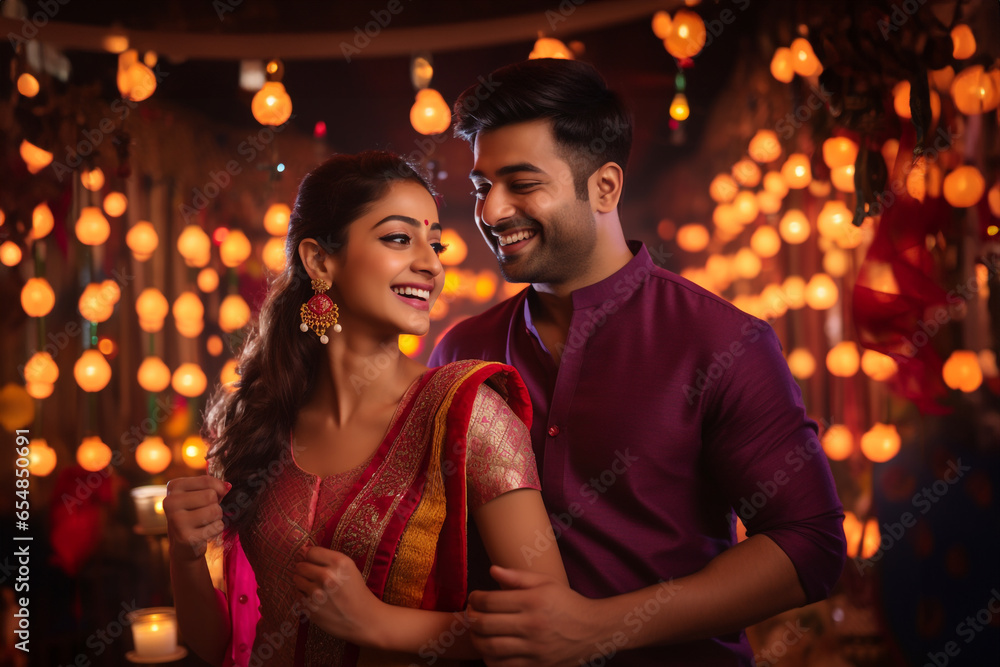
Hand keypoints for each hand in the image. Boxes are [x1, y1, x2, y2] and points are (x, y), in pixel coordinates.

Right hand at [163, 475, 229, 561]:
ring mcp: (176, 521)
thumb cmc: (195, 513)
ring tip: (205, 522)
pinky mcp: (186, 537)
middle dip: (215, 504)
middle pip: (211, 496)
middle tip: (205, 512)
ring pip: (215, 511)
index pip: (206, 481)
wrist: (184, 544)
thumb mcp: (201, 494)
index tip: (216, 495)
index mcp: (174, 487)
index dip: (218, 488)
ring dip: (217, 517)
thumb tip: (228, 486)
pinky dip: (216, 529)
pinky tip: (204, 532)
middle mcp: (170, 502)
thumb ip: (215, 486)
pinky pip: (217, 526)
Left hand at [292, 547, 383, 646]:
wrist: (363, 619)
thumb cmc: (356, 592)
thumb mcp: (349, 568)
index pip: (311, 552)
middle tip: (314, 576)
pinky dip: (304, 597)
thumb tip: (303, 553)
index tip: (315, 562)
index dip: (312, 557)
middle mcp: (326, 576)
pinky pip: (298, 596)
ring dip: (303, 583)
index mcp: (339, 562)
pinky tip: (317, 600)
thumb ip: (328, 559)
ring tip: (316, 589)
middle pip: (301, 566)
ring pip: (297, 580)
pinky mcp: (310, 608)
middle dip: (305, 570)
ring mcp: (317, 594)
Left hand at [468, 566, 600, 666]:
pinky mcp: (537, 665)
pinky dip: (490, 659)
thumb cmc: (566, 602)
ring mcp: (534, 648)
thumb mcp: (545, 583)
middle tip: (471, 614)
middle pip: (486, 625)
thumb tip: (492, 570)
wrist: (593, 630)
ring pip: (490, 648)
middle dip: (472, 619)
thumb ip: (517, 577)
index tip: (474, 598)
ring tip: (477, 632)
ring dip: (477, 640)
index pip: (490, 601)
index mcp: (532, 602)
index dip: (475, 599)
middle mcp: (532, 625)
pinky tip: (490, 649)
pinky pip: (503, 666)